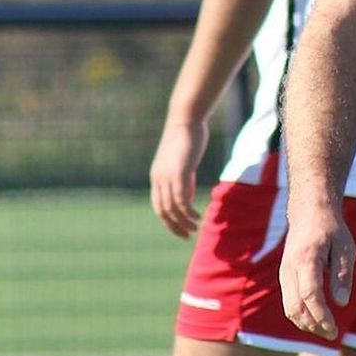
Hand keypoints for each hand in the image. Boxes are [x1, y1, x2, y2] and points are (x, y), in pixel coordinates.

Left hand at [149, 118, 209, 238]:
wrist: (186, 120)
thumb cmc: (187, 138)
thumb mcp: (183, 164)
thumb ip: (184, 181)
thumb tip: (187, 198)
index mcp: (157, 177)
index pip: (158, 206)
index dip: (168, 221)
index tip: (181, 231)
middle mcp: (159, 179)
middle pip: (163, 211)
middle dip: (174, 226)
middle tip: (187, 236)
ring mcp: (168, 176)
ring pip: (172, 208)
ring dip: (183, 222)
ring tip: (195, 228)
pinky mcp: (179, 172)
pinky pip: (182, 199)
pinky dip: (189, 212)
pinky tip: (198, 216)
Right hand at [279, 206, 354, 340]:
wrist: (309, 213)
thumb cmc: (331, 230)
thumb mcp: (346, 248)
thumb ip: (343, 275)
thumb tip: (341, 303)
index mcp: (307, 259)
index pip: (310, 295)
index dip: (321, 316)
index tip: (334, 329)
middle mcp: (290, 268)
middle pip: (296, 307)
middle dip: (314, 325)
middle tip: (333, 334)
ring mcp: (284, 273)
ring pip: (289, 308)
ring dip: (307, 324)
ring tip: (326, 330)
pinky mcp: (284, 277)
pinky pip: (289, 302)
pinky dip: (301, 316)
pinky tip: (317, 320)